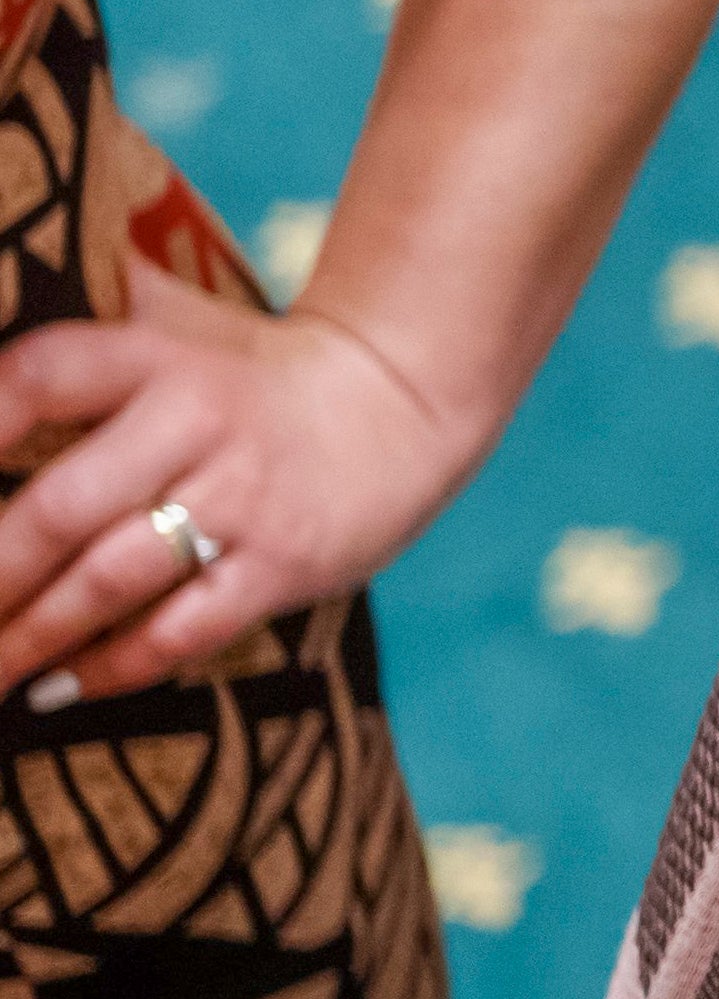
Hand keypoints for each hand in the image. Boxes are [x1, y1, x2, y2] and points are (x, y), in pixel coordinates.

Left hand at [0, 265, 490, 704]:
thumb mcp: (175, 320)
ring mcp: (240, 501)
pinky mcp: (283, 564)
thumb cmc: (252, 367)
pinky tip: (61, 685)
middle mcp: (193, 424)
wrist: (401, 399)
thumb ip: (86, 312)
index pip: (41, 377)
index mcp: (154, 358)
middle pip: (60, 509)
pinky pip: (184, 629)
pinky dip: (115, 665)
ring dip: (32, 634)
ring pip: (112, 581)